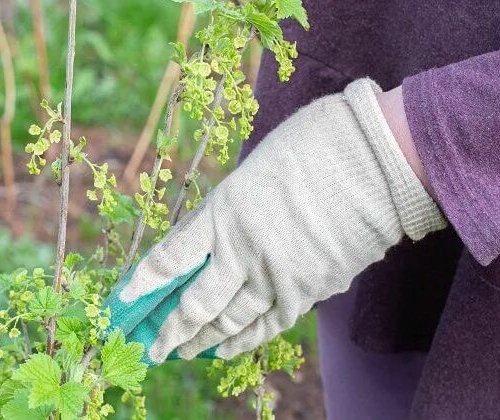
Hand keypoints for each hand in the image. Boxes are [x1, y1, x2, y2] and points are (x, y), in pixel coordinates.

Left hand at [106, 79, 446, 364]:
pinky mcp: (310, 290)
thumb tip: (209, 242)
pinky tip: (226, 349)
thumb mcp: (251, 172)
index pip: (170, 258)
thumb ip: (227, 212)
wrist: (377, 160)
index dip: (142, 285)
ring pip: (230, 320)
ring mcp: (278, 275)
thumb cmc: (312, 147)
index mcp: (223, 212)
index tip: (122, 303)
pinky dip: (244, 340)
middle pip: (196, 303)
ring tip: (182, 352)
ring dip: (202, 340)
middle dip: (169, 330)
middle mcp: (244, 250)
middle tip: (151, 348)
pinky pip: (268, 324)